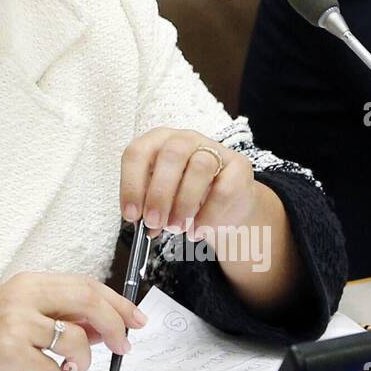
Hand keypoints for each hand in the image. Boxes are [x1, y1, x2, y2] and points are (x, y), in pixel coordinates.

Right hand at [0, 272, 146, 370]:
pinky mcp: (10, 352)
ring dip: (79, 364)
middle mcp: (24, 298)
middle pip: (88, 303)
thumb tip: (100, 327)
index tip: (135, 319)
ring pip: (76, 343)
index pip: (86, 285)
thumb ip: (58, 317)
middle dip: (114, 327)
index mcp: (28, 284)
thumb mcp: (18, 315)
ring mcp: (17, 324)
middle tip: (123, 346)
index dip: (117, 303)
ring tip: (62, 370)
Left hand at [120, 128, 259, 239]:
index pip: (138, 153)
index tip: (131, 214)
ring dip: (184, 204)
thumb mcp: (161, 198)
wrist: (226, 204)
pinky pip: (223, 190)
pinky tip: (197, 231)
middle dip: (159, 194)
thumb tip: (142, 222)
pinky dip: (208, 216)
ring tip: (177, 228)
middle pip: (170, 155)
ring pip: (199, 168)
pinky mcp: (239, 167)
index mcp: (157, 141)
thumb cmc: (185, 197)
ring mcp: (214, 149)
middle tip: (154, 222)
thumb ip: (149, 206)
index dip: (131, 184)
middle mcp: (185, 139)